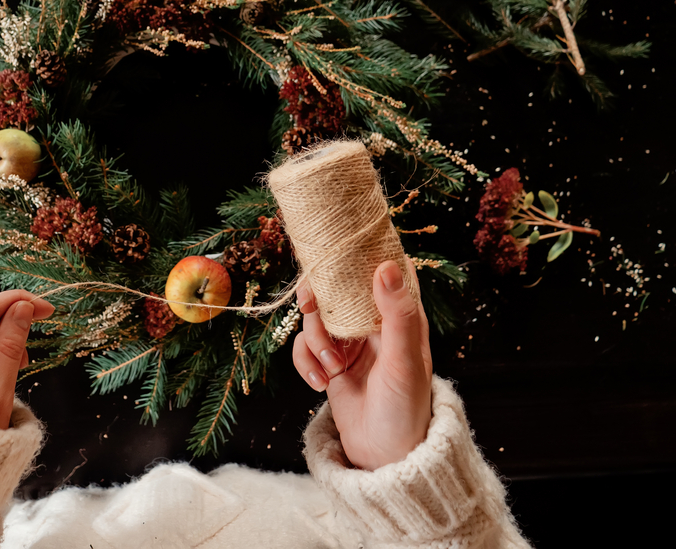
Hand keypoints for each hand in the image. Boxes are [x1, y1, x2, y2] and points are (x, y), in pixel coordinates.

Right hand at [292, 260, 431, 469]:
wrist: (385, 456)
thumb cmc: (406, 409)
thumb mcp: (404, 360)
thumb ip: (396, 313)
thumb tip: (386, 265)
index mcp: (399, 315)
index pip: (375, 271)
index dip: (351, 258)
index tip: (329, 253)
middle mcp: (372, 324)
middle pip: (334, 291)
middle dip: (319, 301)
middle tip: (311, 306)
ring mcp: (348, 343)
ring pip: (315, 320)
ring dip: (315, 342)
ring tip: (330, 369)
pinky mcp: (329, 361)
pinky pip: (303, 346)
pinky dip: (305, 362)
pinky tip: (319, 383)